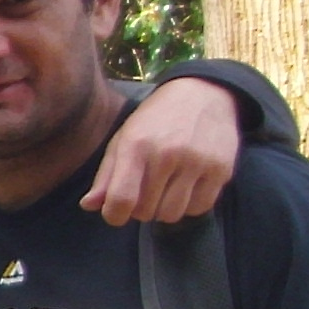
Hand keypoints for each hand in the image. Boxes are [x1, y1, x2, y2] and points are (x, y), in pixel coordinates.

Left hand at [83, 73, 241, 223]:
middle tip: (147, 190)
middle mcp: (167, 154)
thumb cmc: (156, 120)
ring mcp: (197, 162)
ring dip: (165, 209)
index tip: (117, 212)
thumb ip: (106, 175)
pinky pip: (199, 208)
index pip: (121, 200)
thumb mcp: (125, 138)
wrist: (204, 94)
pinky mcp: (220, 170)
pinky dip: (190, 205)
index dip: (114, 215)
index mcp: (136, 144)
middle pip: (146, 212)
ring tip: (166, 189)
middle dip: (141, 208)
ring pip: (172, 215)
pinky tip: (187, 186)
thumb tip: (88, 206)